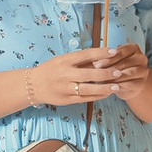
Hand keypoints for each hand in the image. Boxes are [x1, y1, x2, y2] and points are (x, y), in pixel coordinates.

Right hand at [25, 44, 148, 106]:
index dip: (101, 53)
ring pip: (88, 89)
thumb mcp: (63, 60)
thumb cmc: (52, 69)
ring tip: (117, 87)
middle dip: (105, 73)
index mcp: (64, 61)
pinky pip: (84, 98)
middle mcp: (64, 74)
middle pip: (88, 74)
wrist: (32, 85)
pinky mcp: (66, 100)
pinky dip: (97, 96)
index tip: (115, 51)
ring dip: (104, 88)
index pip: (85, 55)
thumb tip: (104, 56)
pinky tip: (107, 94)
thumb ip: (81, 60)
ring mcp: (65, 88)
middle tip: (119, 72)